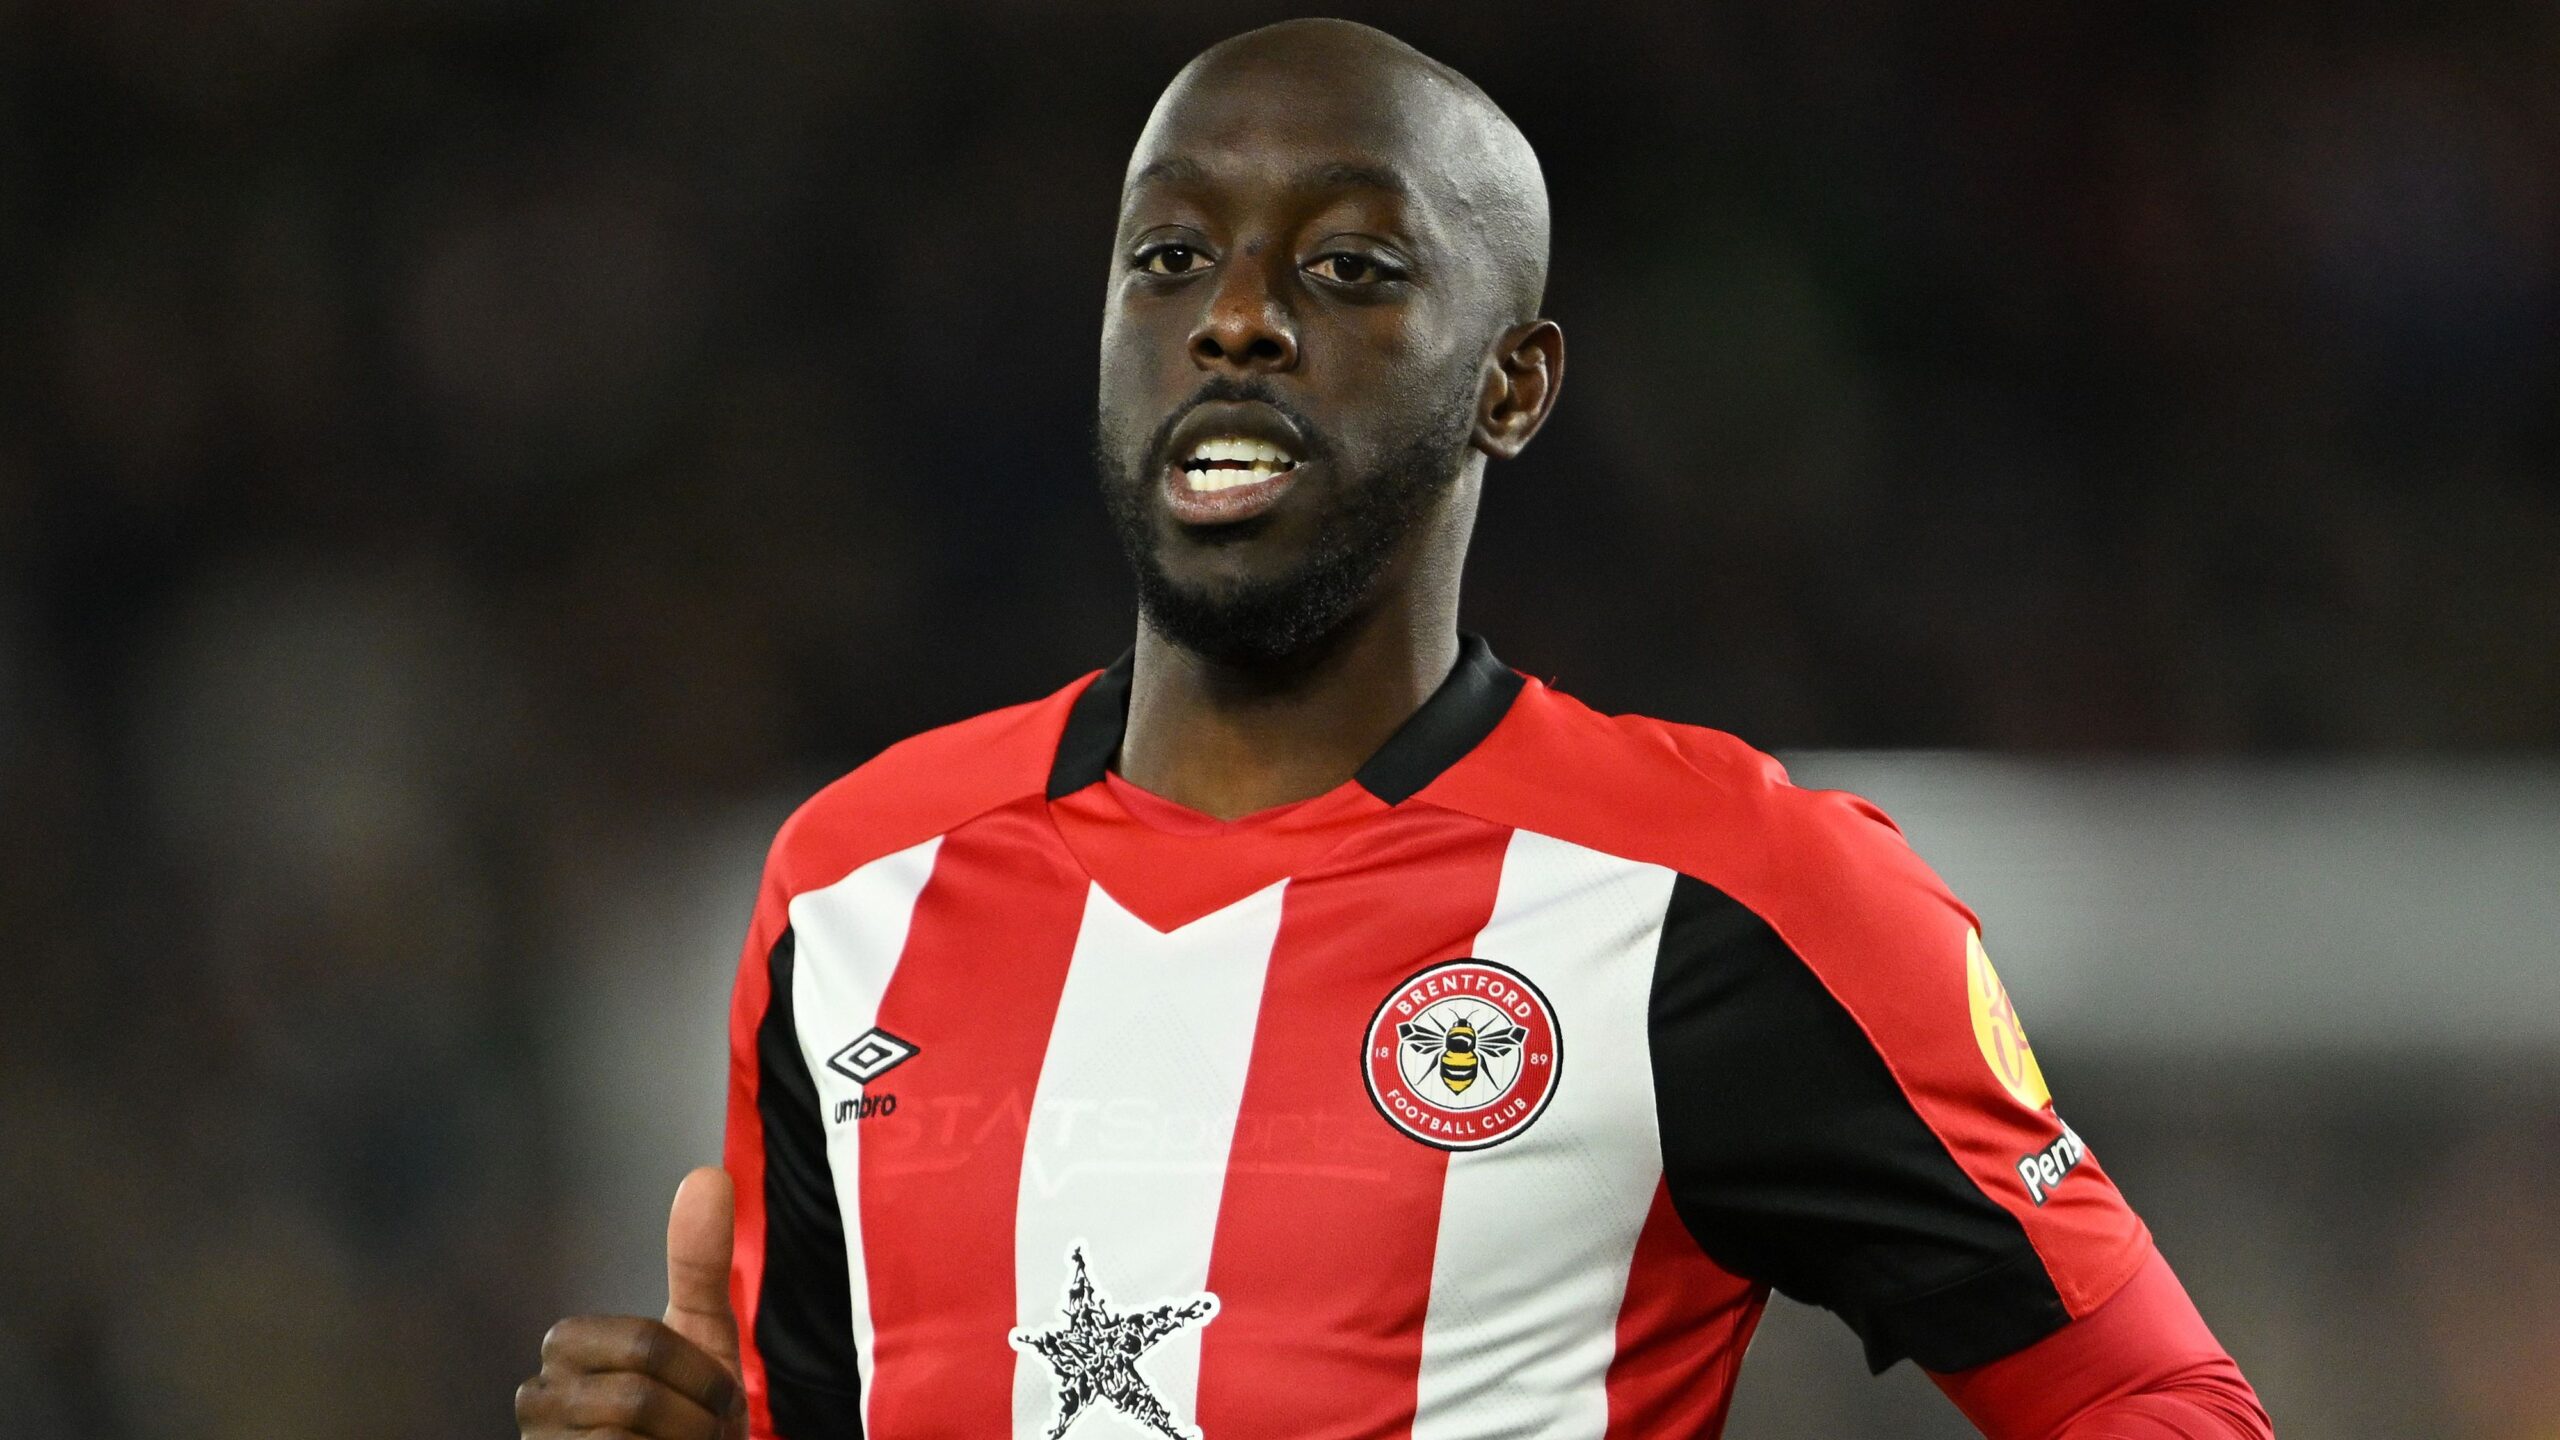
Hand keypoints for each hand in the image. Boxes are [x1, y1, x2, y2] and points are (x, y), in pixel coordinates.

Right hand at [516, 1167, 748, 1439]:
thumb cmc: (692, 1411)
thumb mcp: (704, 1334)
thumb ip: (700, 1260)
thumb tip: (708, 1175)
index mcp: (566, 1348)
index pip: (645, 1345)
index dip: (700, 1375)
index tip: (714, 1397)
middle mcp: (537, 1396)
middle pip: (638, 1392)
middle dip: (694, 1416)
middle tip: (703, 1431)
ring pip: (628, 1433)